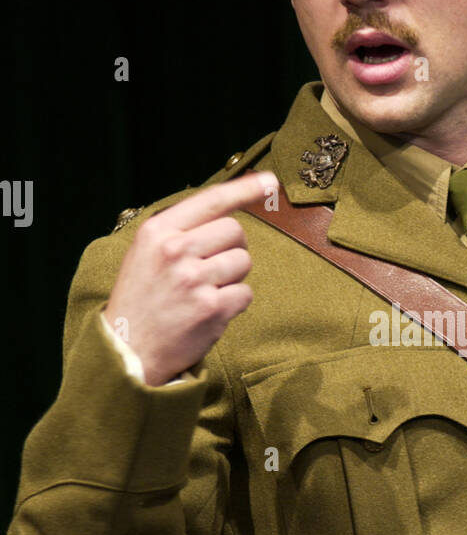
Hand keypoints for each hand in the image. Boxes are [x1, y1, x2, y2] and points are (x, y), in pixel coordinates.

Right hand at [103, 170, 277, 385]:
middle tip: (210, 269)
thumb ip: (181, 230)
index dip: (245, 188)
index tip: (271, 182)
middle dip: (232, 248)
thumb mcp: (146, 253)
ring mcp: (194, 280)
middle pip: (235, 231)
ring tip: (204, 292)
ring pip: (243, 261)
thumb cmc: (141, 299)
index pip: (211, 200)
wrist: (128, 352)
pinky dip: (234, 304)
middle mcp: (175, 250)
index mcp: (157, 231)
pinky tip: (209, 312)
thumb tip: (228, 210)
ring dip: (233, 277)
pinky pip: (245, 293)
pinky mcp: (212, 309)